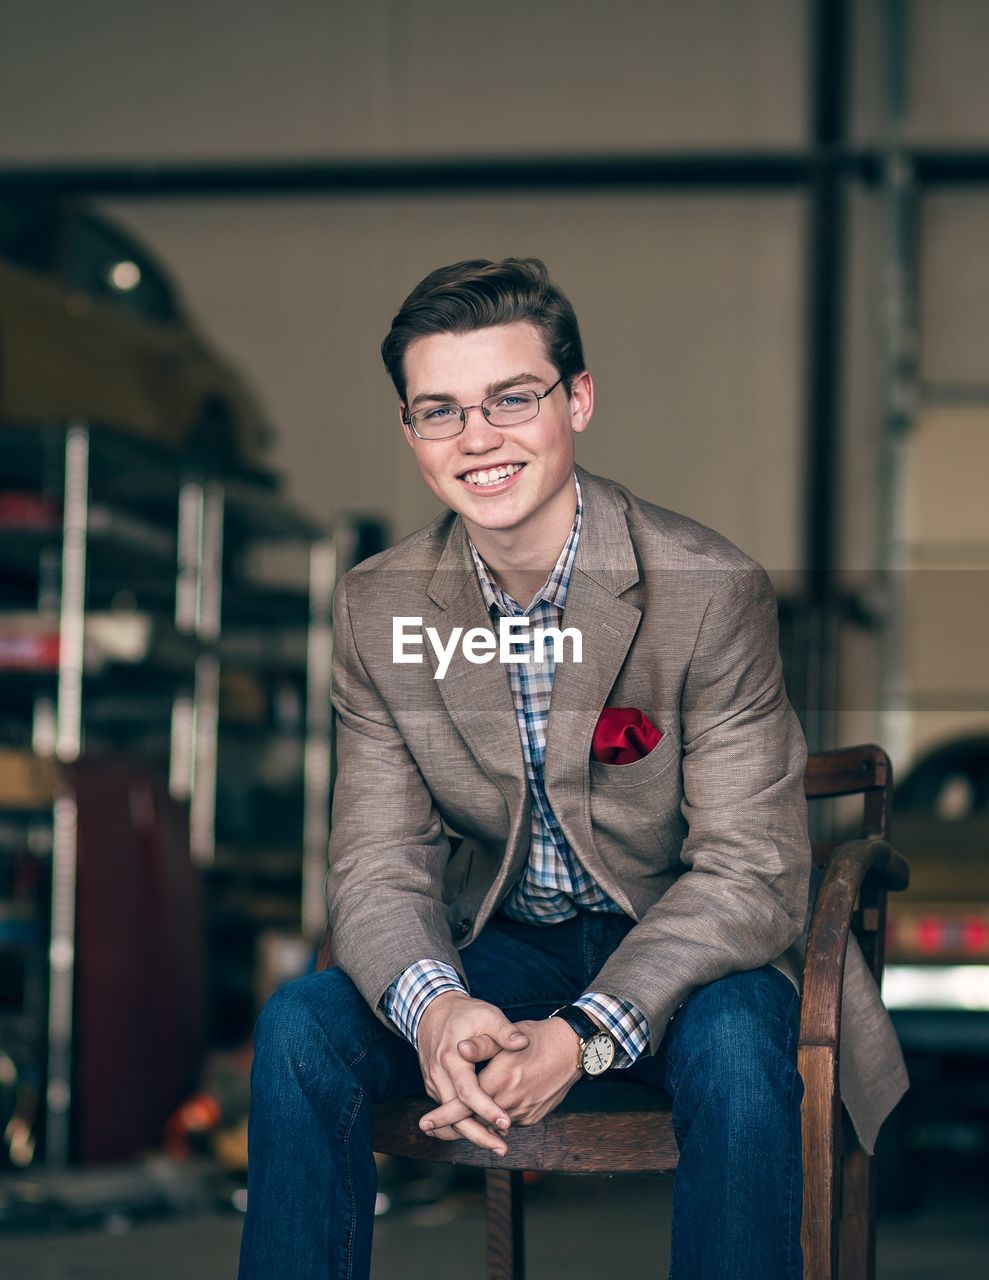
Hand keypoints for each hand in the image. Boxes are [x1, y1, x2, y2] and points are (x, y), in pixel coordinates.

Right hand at [416, 991, 529, 1154]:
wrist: (432, 1011)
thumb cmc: (465, 1013)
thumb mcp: (487, 1015)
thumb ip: (504, 1031)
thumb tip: (522, 1043)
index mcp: (451, 1058)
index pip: (468, 1091)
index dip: (486, 1108)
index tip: (506, 1122)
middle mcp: (439, 1075)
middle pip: (455, 1115)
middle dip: (479, 1135)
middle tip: (502, 1149)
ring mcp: (434, 1083)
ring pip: (451, 1118)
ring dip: (473, 1134)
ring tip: (498, 1146)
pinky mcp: (436, 1087)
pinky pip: (449, 1112)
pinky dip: (465, 1124)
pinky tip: (485, 1132)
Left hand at [419, 1017, 581, 1138]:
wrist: (573, 1050)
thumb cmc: (538, 1037)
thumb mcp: (508, 1035)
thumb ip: (483, 1044)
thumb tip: (460, 1047)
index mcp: (501, 1080)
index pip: (465, 1105)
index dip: (443, 1116)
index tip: (424, 1123)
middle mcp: (512, 1102)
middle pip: (475, 1122)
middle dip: (452, 1127)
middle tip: (430, 1129)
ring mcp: (524, 1113)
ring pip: (492, 1125)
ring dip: (473, 1124)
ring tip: (453, 1122)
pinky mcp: (533, 1117)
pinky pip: (509, 1123)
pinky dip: (495, 1120)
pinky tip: (489, 1110)